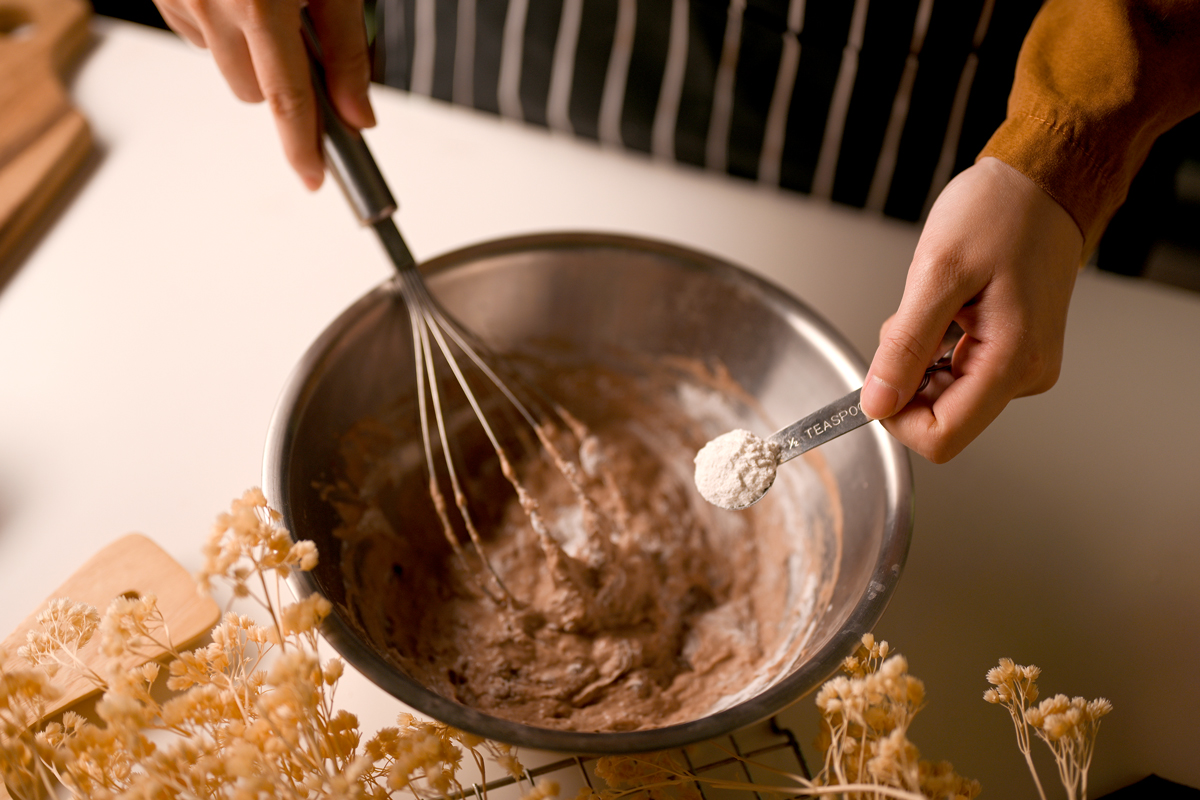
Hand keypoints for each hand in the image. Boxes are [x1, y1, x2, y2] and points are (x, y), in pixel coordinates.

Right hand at [154, 0, 374, 189]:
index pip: (286, 99)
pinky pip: (195, 31)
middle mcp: (212, 2)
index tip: (312, 178)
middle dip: (279, 79)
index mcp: (259, 3)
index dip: (301, 146)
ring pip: (224, 65)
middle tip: (298, 36)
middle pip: (252, 92)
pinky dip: (218, 22)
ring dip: (247, 50)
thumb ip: (348, 51)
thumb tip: (356, 116)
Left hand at [859, 157, 1083, 462]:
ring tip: (939, 304)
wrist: (1042, 184)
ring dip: (921, 359)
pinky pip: (959, 373)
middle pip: (943, 420)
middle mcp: (1026, 375)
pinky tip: (951, 308)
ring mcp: (1023, 367)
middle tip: (913, 320)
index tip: (878, 377)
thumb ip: (905, 346)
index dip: (897, 417)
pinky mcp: (1015, 355)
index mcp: (1014, 362)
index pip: (942, 437)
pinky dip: (937, 347)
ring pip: (946, 396)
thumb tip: (876, 403)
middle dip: (908, 380)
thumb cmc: (999, 214)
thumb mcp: (937, 275)